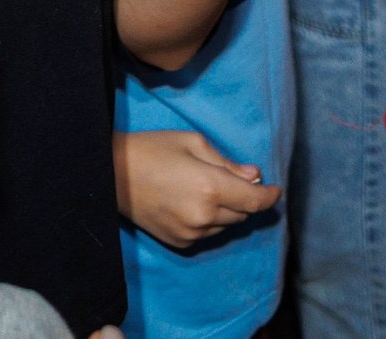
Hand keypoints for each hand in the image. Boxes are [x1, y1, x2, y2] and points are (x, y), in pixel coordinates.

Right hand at [113, 130, 278, 248]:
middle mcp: (204, 216)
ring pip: (225, 225)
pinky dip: (207, 221)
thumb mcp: (193, 143)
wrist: (111, 174)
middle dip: (242, 197)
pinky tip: (188, 202)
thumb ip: (227, 163)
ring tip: (201, 188)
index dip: (269, 196)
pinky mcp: (179, 242)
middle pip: (242, 214)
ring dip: (224, 210)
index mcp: (211, 187)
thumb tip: (254, 177)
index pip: (254, 201)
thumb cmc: (152, 149)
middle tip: (227, 178)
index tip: (274, 190)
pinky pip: (206, 234)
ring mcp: (191, 233)